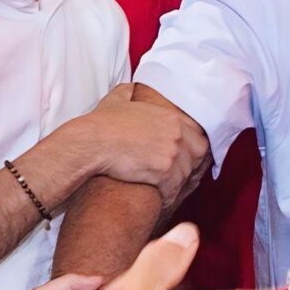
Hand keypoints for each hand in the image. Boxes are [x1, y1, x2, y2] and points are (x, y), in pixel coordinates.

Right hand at [70, 84, 207, 206]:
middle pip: (198, 156)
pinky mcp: (163, 171)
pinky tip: (162, 201)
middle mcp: (177, 133)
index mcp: (171, 117)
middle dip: (190, 168)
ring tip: (169, 192)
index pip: (197, 136)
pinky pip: (173, 189)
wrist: (92, 143)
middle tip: (180, 179)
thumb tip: (130, 88)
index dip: (192, 151)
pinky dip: (168, 197)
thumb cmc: (100, 124)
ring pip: (186, 175)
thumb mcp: (117, 100)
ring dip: (177, 185)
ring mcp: (172, 152)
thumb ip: (129, 92)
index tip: (186, 161)